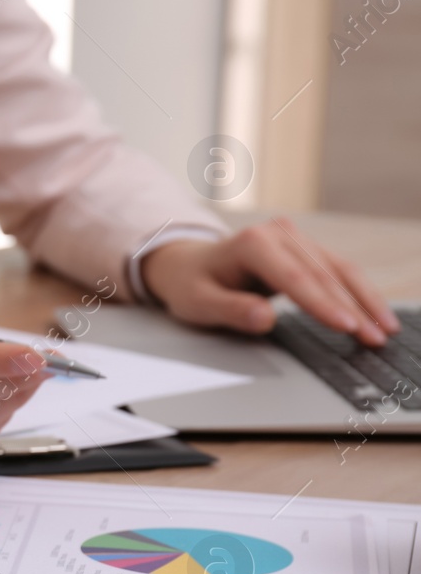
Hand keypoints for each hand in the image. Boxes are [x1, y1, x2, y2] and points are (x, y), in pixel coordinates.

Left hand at [141, 219, 398, 345]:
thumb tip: (265, 318)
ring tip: (384, 330)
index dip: (323, 304)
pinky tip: (374, 314)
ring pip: (339, 270)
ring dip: (364, 300)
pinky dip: (357, 293)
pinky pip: (337, 270)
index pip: (295, 278)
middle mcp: (277, 234)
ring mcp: (293, 238)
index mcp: (251, 243)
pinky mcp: (304, 249)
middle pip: (323, 274)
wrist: (188, 264)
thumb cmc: (192, 285)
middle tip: (375, 339)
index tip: (347, 327)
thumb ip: (231, 311)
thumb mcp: (198, 303)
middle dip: (353, 309)